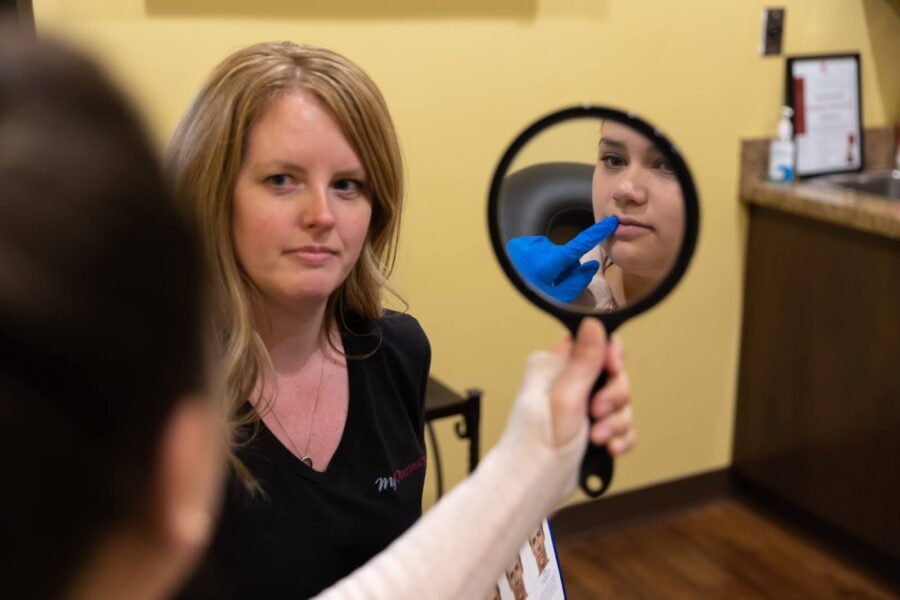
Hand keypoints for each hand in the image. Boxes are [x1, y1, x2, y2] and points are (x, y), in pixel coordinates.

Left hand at [506, 216, 618, 302]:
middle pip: (566, 255)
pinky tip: (531, 270)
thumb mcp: (559, 298)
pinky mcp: (519, 244)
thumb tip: (591, 265)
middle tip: (553, 283)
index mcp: (549, 264)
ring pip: (553, 253)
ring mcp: (528, 246)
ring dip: (551, 264)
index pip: (578, 245)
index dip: (596, 234)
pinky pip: (540, 250)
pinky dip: (540, 259)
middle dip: (566, 266)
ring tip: (539, 278)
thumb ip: (577, 281)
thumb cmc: (532, 296)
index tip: (610, 222)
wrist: (503, 292)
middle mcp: (539, 251)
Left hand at [548, 319, 633, 453]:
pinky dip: (619, 437)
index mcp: (554, 365)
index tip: (613, 370)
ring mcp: (579, 406)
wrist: (534, 485)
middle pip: (613, 375)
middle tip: (597, 412)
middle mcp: (566, 382)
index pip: (594, 343)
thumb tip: (594, 323)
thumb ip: (584, 361)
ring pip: (620, 403)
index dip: (610, 356)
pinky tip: (608, 448)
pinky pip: (620, 425)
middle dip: (614, 397)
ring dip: (615, 422)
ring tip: (597, 438)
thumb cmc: (536, 444)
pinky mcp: (590, 428)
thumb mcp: (565, 397)